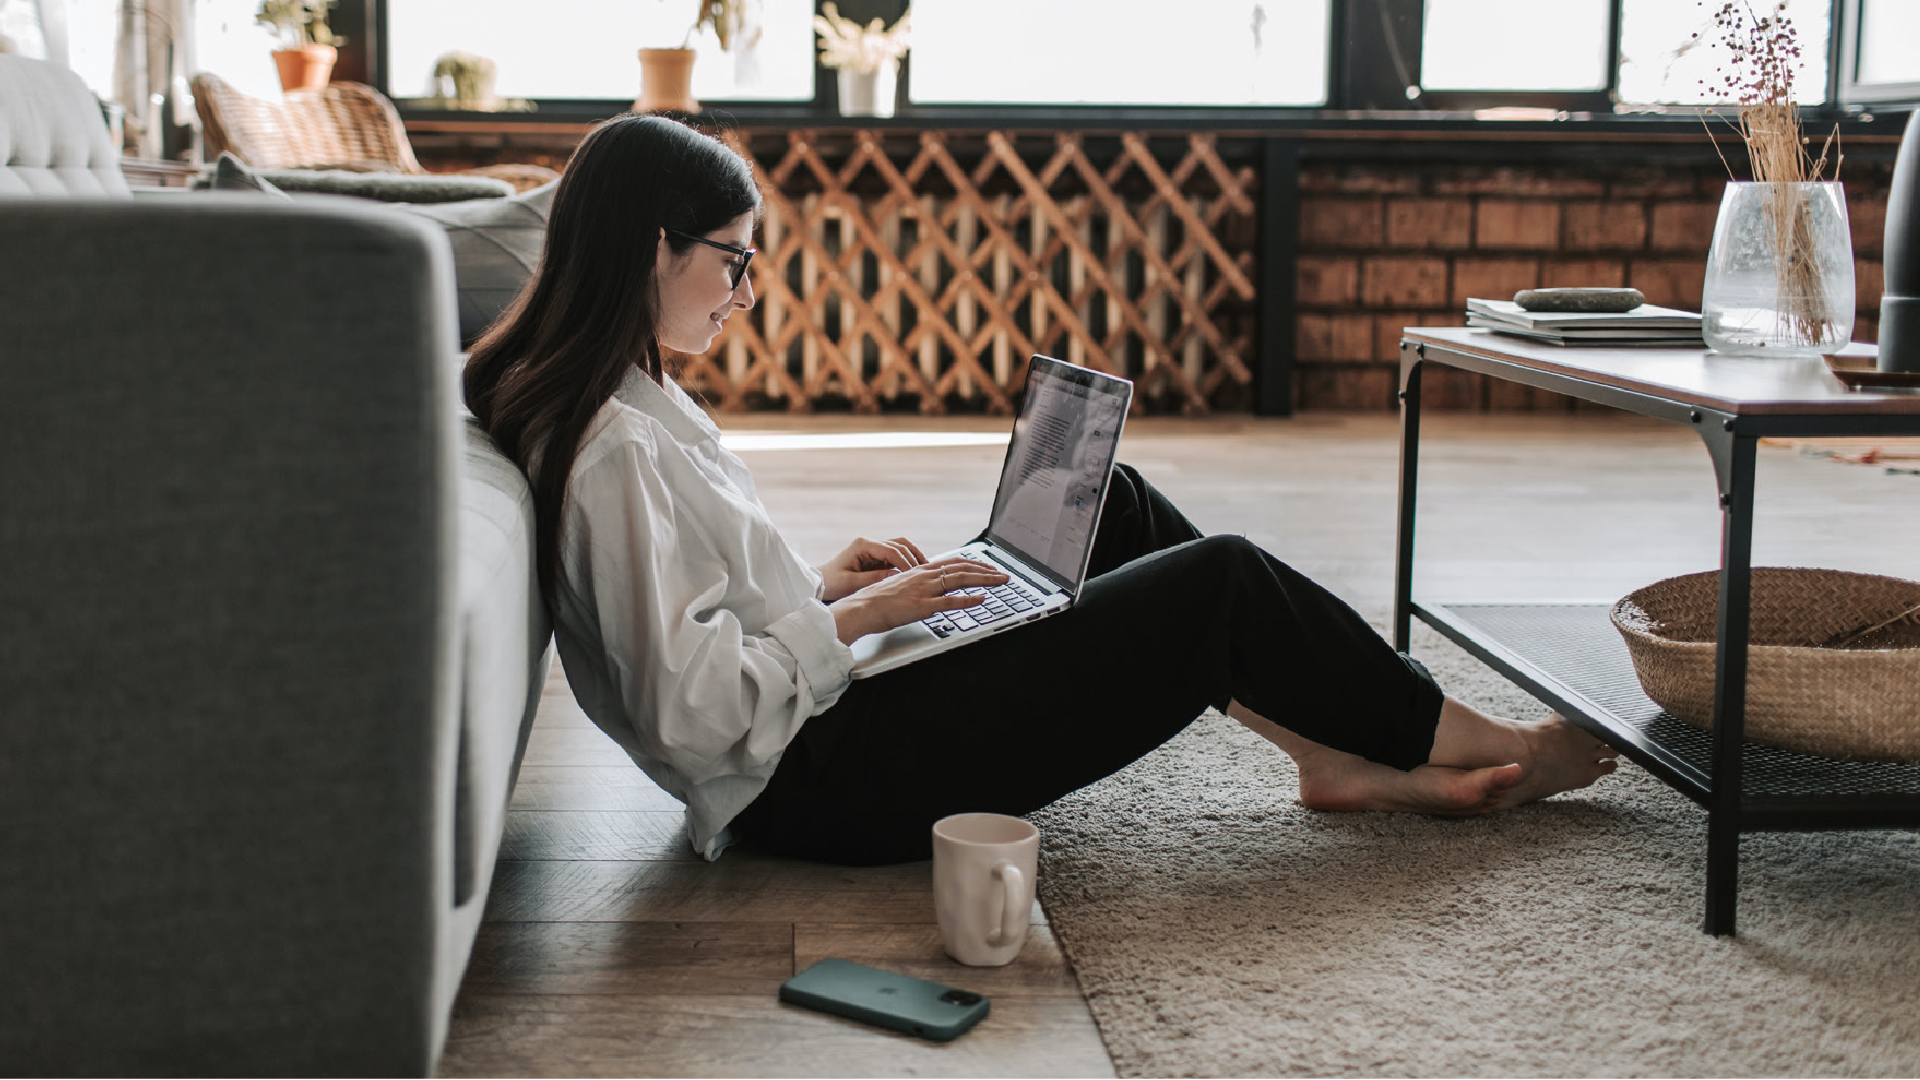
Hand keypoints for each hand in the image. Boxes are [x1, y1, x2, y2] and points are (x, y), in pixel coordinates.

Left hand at [817, 536, 927, 602]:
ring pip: (900, 547)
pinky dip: (906, 561)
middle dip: (913, 557)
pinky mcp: (875, 557)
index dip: (904, 562)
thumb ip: (874, 579)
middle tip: (924, 572)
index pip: (890, 550)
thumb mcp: (852, 583)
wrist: (820, 582)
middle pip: (899, 545)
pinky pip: (895, 555)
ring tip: (924, 569)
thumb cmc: (832, 582)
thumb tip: (896, 576)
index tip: (914, 574)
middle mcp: (869, 544)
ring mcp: (873, 549)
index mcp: (862, 546)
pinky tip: (915, 571)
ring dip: (912, 556)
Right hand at [828, 558, 1009, 644]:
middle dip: (986, 570)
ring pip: (960, 580)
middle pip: (961, 568)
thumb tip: (930, 590)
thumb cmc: (875, 602)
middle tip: (1003, 574)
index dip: (974, 564)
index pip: (953, 563)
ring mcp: (923, 591)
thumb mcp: (899, 588)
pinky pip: (948, 602)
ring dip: (984, 580)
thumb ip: (916, 586)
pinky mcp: (920, 606)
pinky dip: (968, 600)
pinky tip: (981, 600)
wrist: (859, 609)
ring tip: (1001, 582)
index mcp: (919, 571)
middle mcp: (923, 577)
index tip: (989, 567)